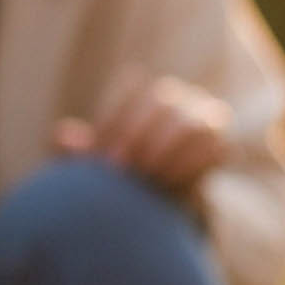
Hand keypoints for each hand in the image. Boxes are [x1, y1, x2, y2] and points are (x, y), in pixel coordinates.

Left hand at [52, 66, 229, 193]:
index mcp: (140, 91)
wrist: (154, 193)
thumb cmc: (116, 172)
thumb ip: (73, 151)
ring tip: (147, 176)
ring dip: (169, 151)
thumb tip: (63, 135)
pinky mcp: (221, 143)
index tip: (104, 157)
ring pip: (194, 123)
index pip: (130, 91)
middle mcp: (174, 99)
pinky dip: (192, 164)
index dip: (117, 122)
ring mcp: (203, 117)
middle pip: (164, 103)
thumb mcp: (89, 164)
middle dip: (142, 136)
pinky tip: (169, 183)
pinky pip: (215, 147)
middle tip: (122, 169)